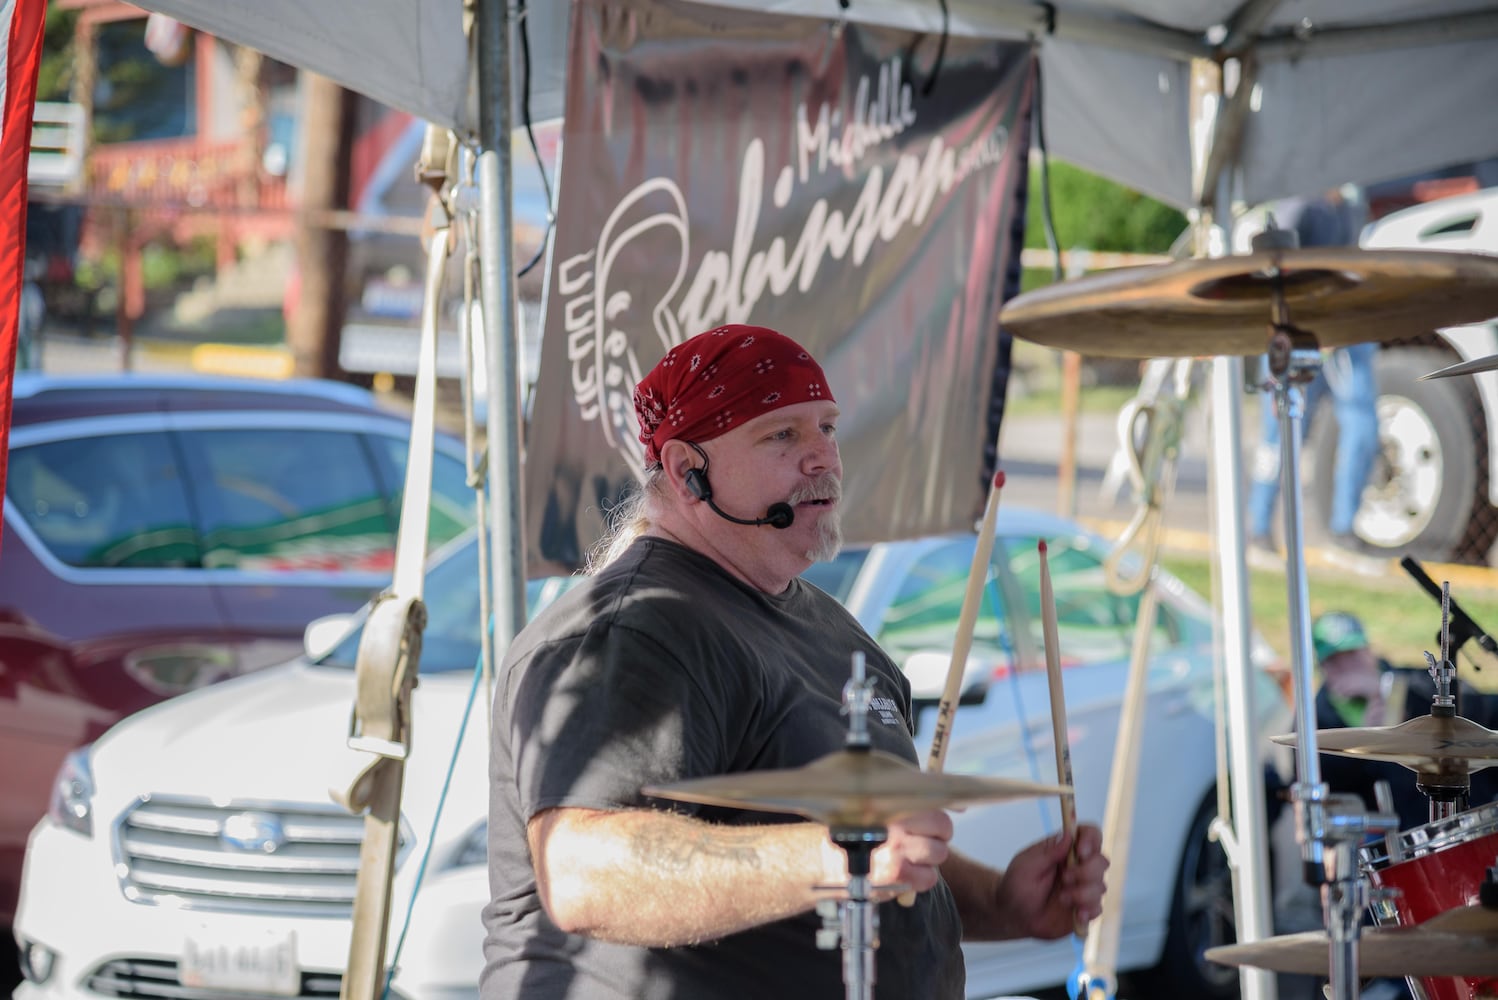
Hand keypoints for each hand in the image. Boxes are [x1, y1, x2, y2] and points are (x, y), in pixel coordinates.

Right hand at [822, 809, 952, 898]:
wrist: (824, 859)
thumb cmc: (850, 831)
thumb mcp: (874, 808)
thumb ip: (905, 807)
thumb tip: (951, 807)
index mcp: (891, 804)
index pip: (935, 808)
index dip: (939, 820)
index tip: (936, 827)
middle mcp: (897, 824)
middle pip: (943, 829)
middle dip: (937, 837)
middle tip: (924, 843)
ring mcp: (899, 850)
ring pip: (938, 854)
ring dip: (929, 859)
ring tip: (911, 859)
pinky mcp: (897, 874)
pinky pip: (929, 878)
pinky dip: (921, 879)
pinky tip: (905, 875)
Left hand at [996, 823, 1107, 939]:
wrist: (1015, 918)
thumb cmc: (1016, 887)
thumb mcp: (1026, 866)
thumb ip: (1048, 853)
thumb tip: (1068, 835)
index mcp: (1063, 849)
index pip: (1087, 834)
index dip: (1090, 839)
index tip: (1081, 852)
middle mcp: (1078, 866)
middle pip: (1101, 860)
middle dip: (1086, 871)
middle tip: (1064, 879)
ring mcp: (1083, 887)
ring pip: (1101, 886)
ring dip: (1081, 893)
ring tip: (1061, 899)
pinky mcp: (1085, 908)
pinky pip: (1098, 908)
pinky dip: (1088, 911)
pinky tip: (1075, 914)